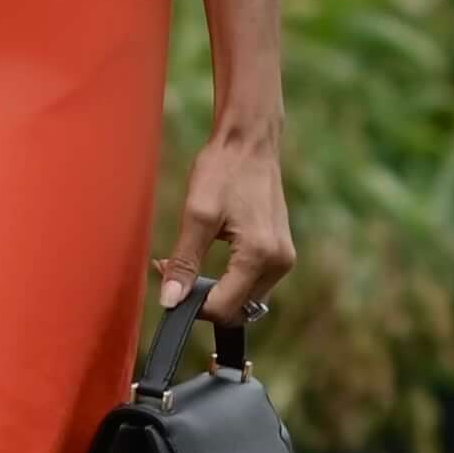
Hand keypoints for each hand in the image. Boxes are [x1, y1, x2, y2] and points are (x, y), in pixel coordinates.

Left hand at [170, 128, 295, 330]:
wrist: (249, 142)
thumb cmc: (224, 170)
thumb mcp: (197, 215)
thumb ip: (184, 262)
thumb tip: (170, 301)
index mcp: (260, 255)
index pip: (223, 308)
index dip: (192, 306)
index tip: (169, 282)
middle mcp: (279, 262)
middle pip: (236, 310)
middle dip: (203, 300)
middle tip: (173, 271)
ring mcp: (283, 259)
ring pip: (244, 301)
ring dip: (215, 292)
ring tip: (187, 263)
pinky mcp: (280, 252)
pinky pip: (252, 284)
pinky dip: (229, 281)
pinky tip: (208, 257)